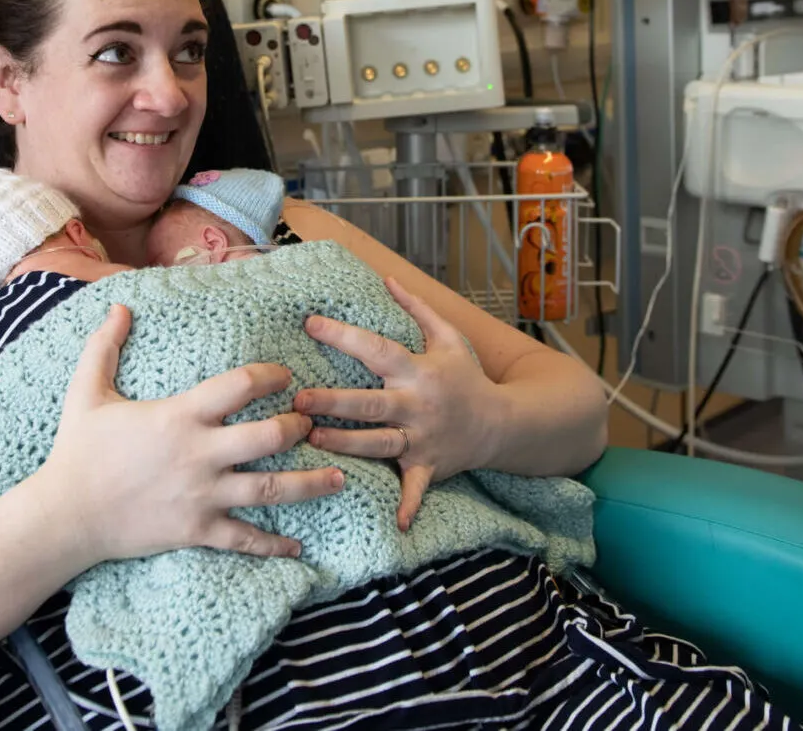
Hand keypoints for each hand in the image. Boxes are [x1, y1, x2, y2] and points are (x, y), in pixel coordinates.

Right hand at [32, 304, 346, 563]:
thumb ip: (104, 347)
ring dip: (312, 483)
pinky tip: (298, 545)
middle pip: (270, 436)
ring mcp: (202, 495)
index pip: (241, 386)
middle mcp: (200, 454)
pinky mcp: (198, 531)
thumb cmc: (77, 452)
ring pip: (272, 489)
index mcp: (179, 416)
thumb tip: (117, 305)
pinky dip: (275, 544)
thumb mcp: (86, 393)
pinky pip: (246, 538)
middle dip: (299, 426)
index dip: (271, 376)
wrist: (64, 516)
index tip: (285, 376)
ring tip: (340, 478)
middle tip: (312, 423)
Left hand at [294, 278, 502, 530]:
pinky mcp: (429, 466)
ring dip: (347, 444)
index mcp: (419, 370)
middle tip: (299, 400)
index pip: (377, 349)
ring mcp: (423, 438)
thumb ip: (416, 309)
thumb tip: (386, 278)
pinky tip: (396, 524)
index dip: (344, 336)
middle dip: (335, 401)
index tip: (310, 323)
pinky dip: (408, 505)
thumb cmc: (468, 377)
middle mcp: (418, 405)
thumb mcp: (449, 337)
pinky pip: (416, 488)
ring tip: (313, 439)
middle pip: (371, 403)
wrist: (503, 423)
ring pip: (380, 443)